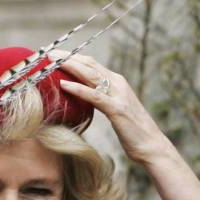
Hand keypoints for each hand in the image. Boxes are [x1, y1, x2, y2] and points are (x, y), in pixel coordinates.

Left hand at [50, 50, 199, 199]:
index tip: (56, 57)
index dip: (73, 58)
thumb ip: (103, 101)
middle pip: (89, 64)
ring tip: (51, 62)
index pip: (92, 65)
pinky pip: (94, 95)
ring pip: (90, 74)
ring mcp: (118, 95)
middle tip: (48, 54)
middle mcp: (118, 84)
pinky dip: (78, 88)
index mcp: (117, 83)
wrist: (151, 145)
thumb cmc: (133, 132)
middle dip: (67, 57)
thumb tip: (86, 100)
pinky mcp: (116, 109)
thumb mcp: (116, 111)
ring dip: (69, 66)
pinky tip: (63, 84)